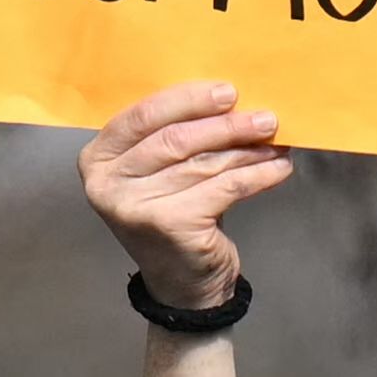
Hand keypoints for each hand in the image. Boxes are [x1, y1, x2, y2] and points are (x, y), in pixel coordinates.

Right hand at [82, 83, 289, 308]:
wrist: (181, 283)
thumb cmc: (173, 215)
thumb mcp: (160, 173)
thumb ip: (173, 137)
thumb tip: (230, 99)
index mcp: (98, 159)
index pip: (143, 116)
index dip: (188, 100)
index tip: (228, 92)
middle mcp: (107, 184)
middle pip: (175, 139)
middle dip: (226, 125)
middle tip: (265, 119)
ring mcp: (135, 207)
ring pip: (203, 163)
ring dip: (248, 151)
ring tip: (276, 143)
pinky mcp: (170, 225)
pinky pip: (224, 187)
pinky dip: (257, 176)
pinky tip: (278, 169)